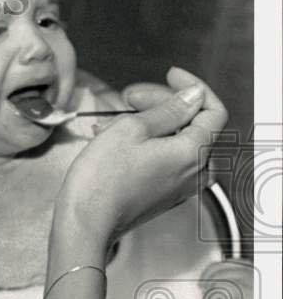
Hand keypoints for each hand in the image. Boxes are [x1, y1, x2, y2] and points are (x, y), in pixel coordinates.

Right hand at [57, 67, 228, 245]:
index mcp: (194, 153)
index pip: (213, 111)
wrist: (85, 222)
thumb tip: (192, 96)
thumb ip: (168, 109)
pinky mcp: (163, 196)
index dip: (193, 88)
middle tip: (129, 97)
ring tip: (113, 123)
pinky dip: (147, 146)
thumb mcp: (131, 129)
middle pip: (193, 125)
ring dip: (150, 125)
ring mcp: (180, 187)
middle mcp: (195, 173)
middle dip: (163, 105)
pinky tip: (117, 142)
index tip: (171, 76)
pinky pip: (166, 161)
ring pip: (177, 142)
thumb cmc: (102, 179)